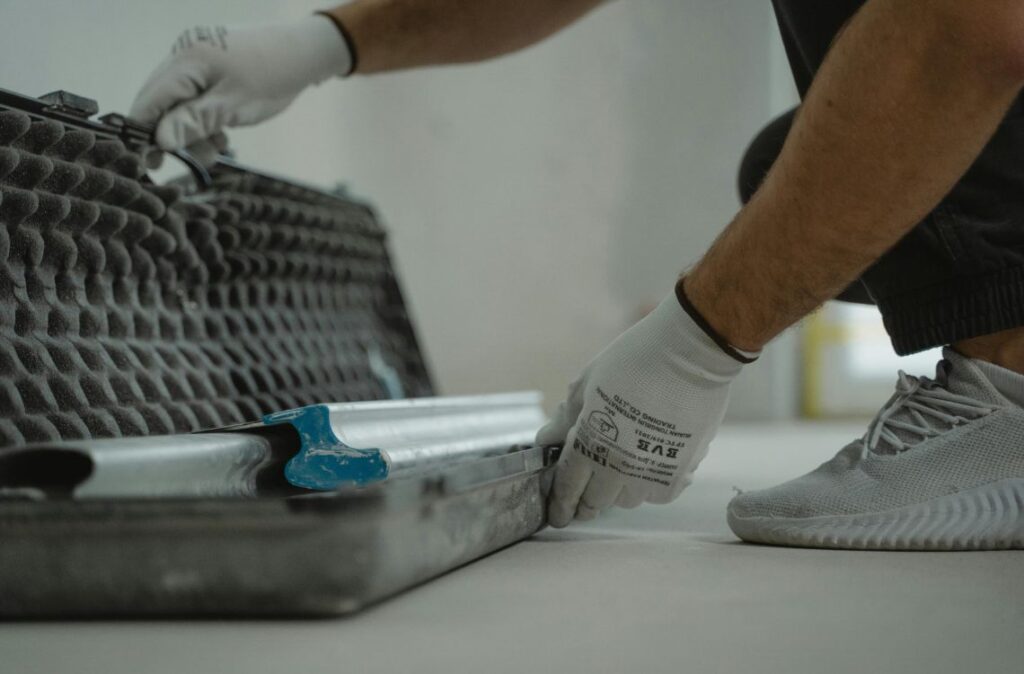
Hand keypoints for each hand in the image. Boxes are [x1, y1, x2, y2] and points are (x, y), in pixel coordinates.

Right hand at [130, 16, 351, 159]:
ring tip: (218, 148)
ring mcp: (196, 59)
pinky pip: (195, 97)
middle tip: (197, 158)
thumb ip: (193, 122)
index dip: (144, 133)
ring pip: (179, 103)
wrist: (305, 53)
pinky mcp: (210, 67)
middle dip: (174, 135)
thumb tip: (158, 141)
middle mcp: (184, 55)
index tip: (151, 164)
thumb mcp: (232, 106)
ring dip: (193, 131)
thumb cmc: (273, 78)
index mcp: (186, 60)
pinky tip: (222, 134)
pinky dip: (204, 119)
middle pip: (160, 102)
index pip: (148, 101)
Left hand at [537, 287, 753, 526]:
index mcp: (589, 442)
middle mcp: (617, 466)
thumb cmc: (634, 360)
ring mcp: (650, 473)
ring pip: (627, 500)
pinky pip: (658, 494)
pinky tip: (649, 465)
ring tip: (620, 471)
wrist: (690, 355)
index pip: (568, 486)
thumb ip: (565, 419)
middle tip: (584, 497)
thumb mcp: (587, 384)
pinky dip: (650, 485)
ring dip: (618, 491)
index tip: (558, 515)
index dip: (560, 504)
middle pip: (595, 502)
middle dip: (585, 502)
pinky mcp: (680, 473)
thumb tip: (545, 441)